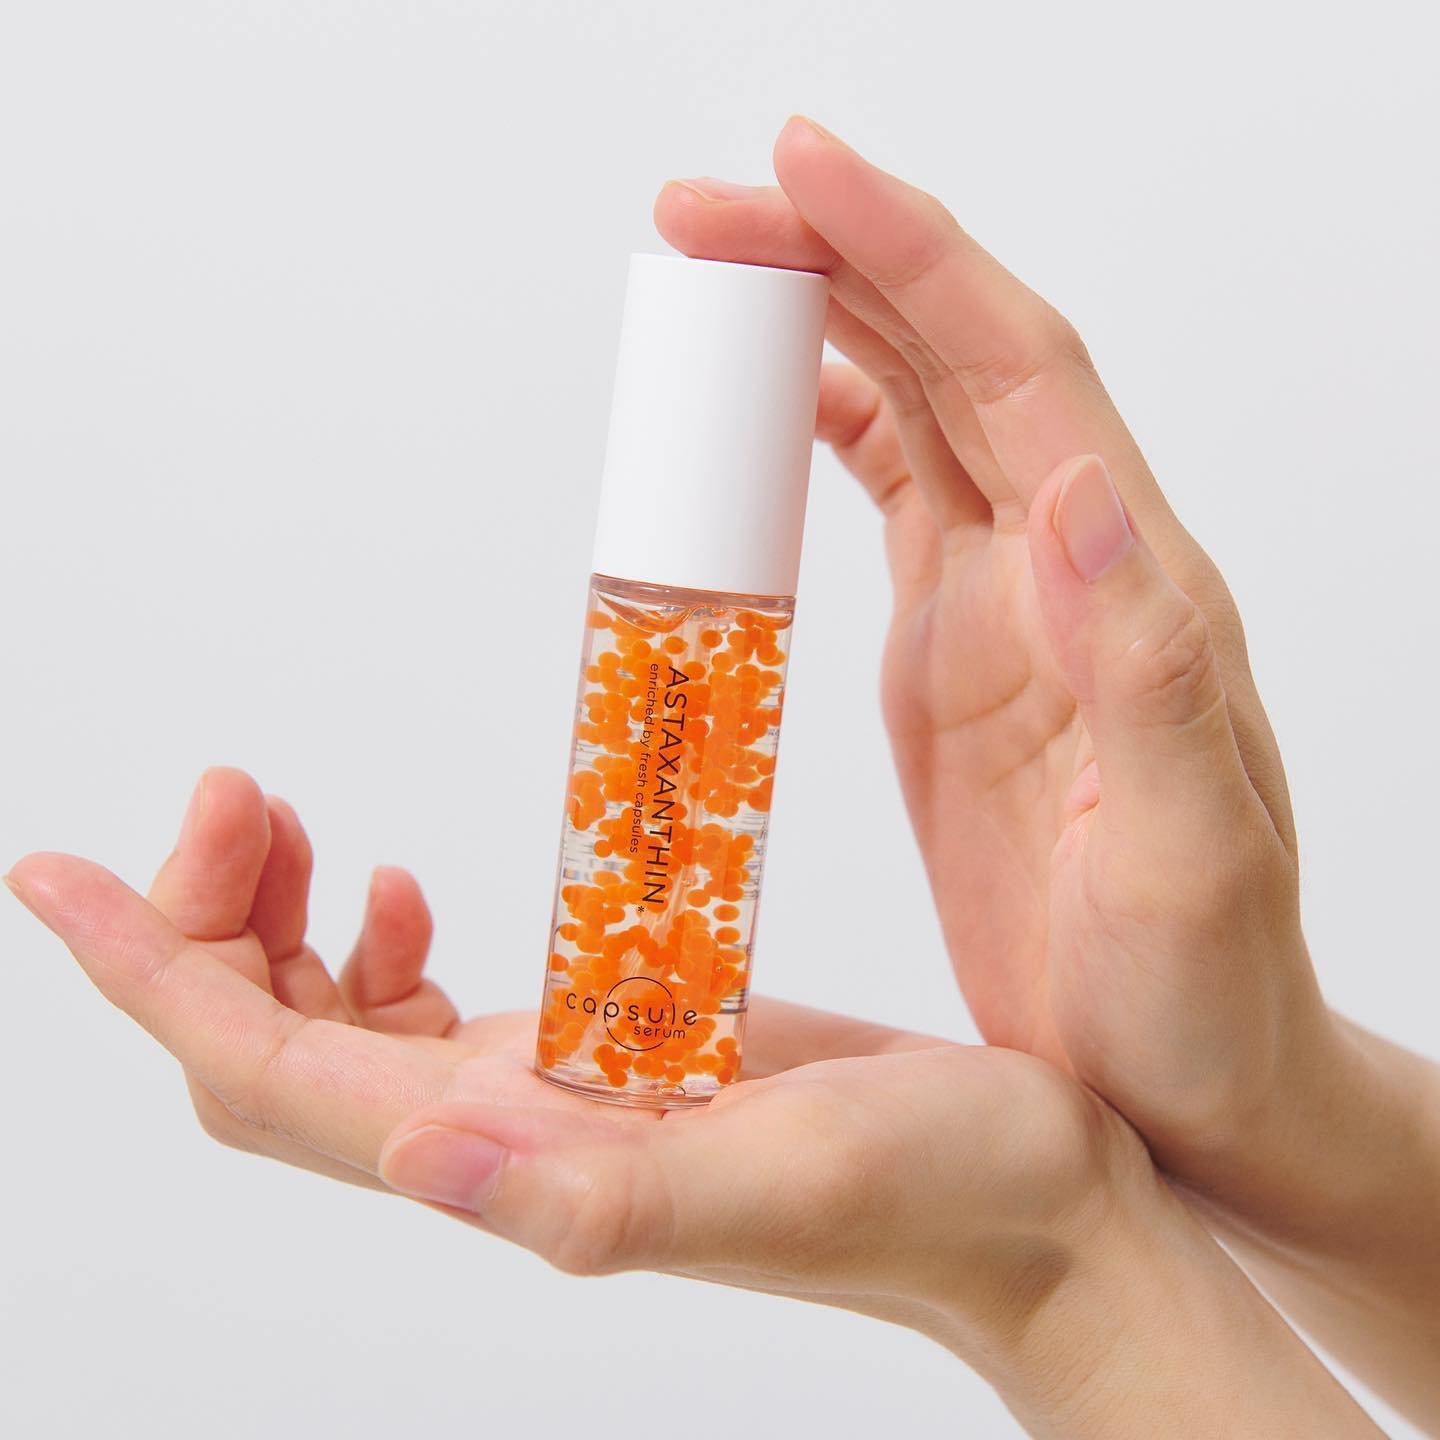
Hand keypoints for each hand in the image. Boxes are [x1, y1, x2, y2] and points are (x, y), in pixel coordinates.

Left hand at [0, 770, 1117, 1332]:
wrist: (1034, 1202)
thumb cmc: (945, 1193)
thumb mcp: (790, 1179)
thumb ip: (601, 1196)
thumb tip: (419, 1151)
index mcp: (525, 1161)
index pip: (271, 1080)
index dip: (153, 981)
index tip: (56, 875)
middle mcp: (511, 1134)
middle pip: (274, 1049)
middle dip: (206, 925)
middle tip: (231, 792)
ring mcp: (551, 1094)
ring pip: (337, 1022)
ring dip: (280, 921)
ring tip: (283, 816)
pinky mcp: (608, 1048)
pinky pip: (438, 999)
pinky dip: (381, 931)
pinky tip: (397, 884)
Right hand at [652, 116, 1439, 1426]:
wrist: (1182, 1067)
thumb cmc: (1196, 986)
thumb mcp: (1189, 855)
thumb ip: (1150, 674)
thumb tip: (1081, 489)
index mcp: (1125, 588)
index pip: (1016, 370)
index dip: (913, 253)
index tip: (800, 171)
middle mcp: (1069, 568)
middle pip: (948, 357)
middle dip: (831, 260)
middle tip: (701, 213)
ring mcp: (1009, 604)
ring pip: (913, 409)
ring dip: (820, 325)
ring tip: (715, 277)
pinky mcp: (957, 652)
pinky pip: (887, 499)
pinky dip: (822, 431)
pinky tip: (765, 412)